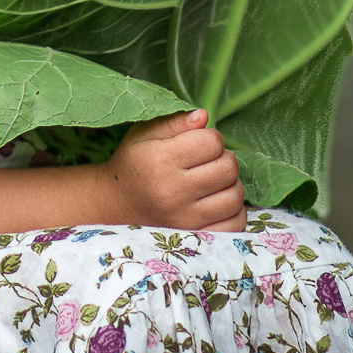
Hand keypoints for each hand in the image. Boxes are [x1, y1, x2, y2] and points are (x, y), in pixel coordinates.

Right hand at [102, 109, 245, 231]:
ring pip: (236, 196)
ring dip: (230, 184)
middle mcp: (174, 191)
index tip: (198, 143)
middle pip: (228, 168)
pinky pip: (235, 223)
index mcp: (161, 160)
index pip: (212, 142)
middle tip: (208, 161)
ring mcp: (186, 218)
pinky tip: (218, 202)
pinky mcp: (195, 236)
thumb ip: (175, 121)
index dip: (210, 137)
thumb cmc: (133, 163)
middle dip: (224, 159)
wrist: (116, 204)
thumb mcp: (145, 134)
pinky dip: (234, 211)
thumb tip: (204, 116)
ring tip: (213, 181)